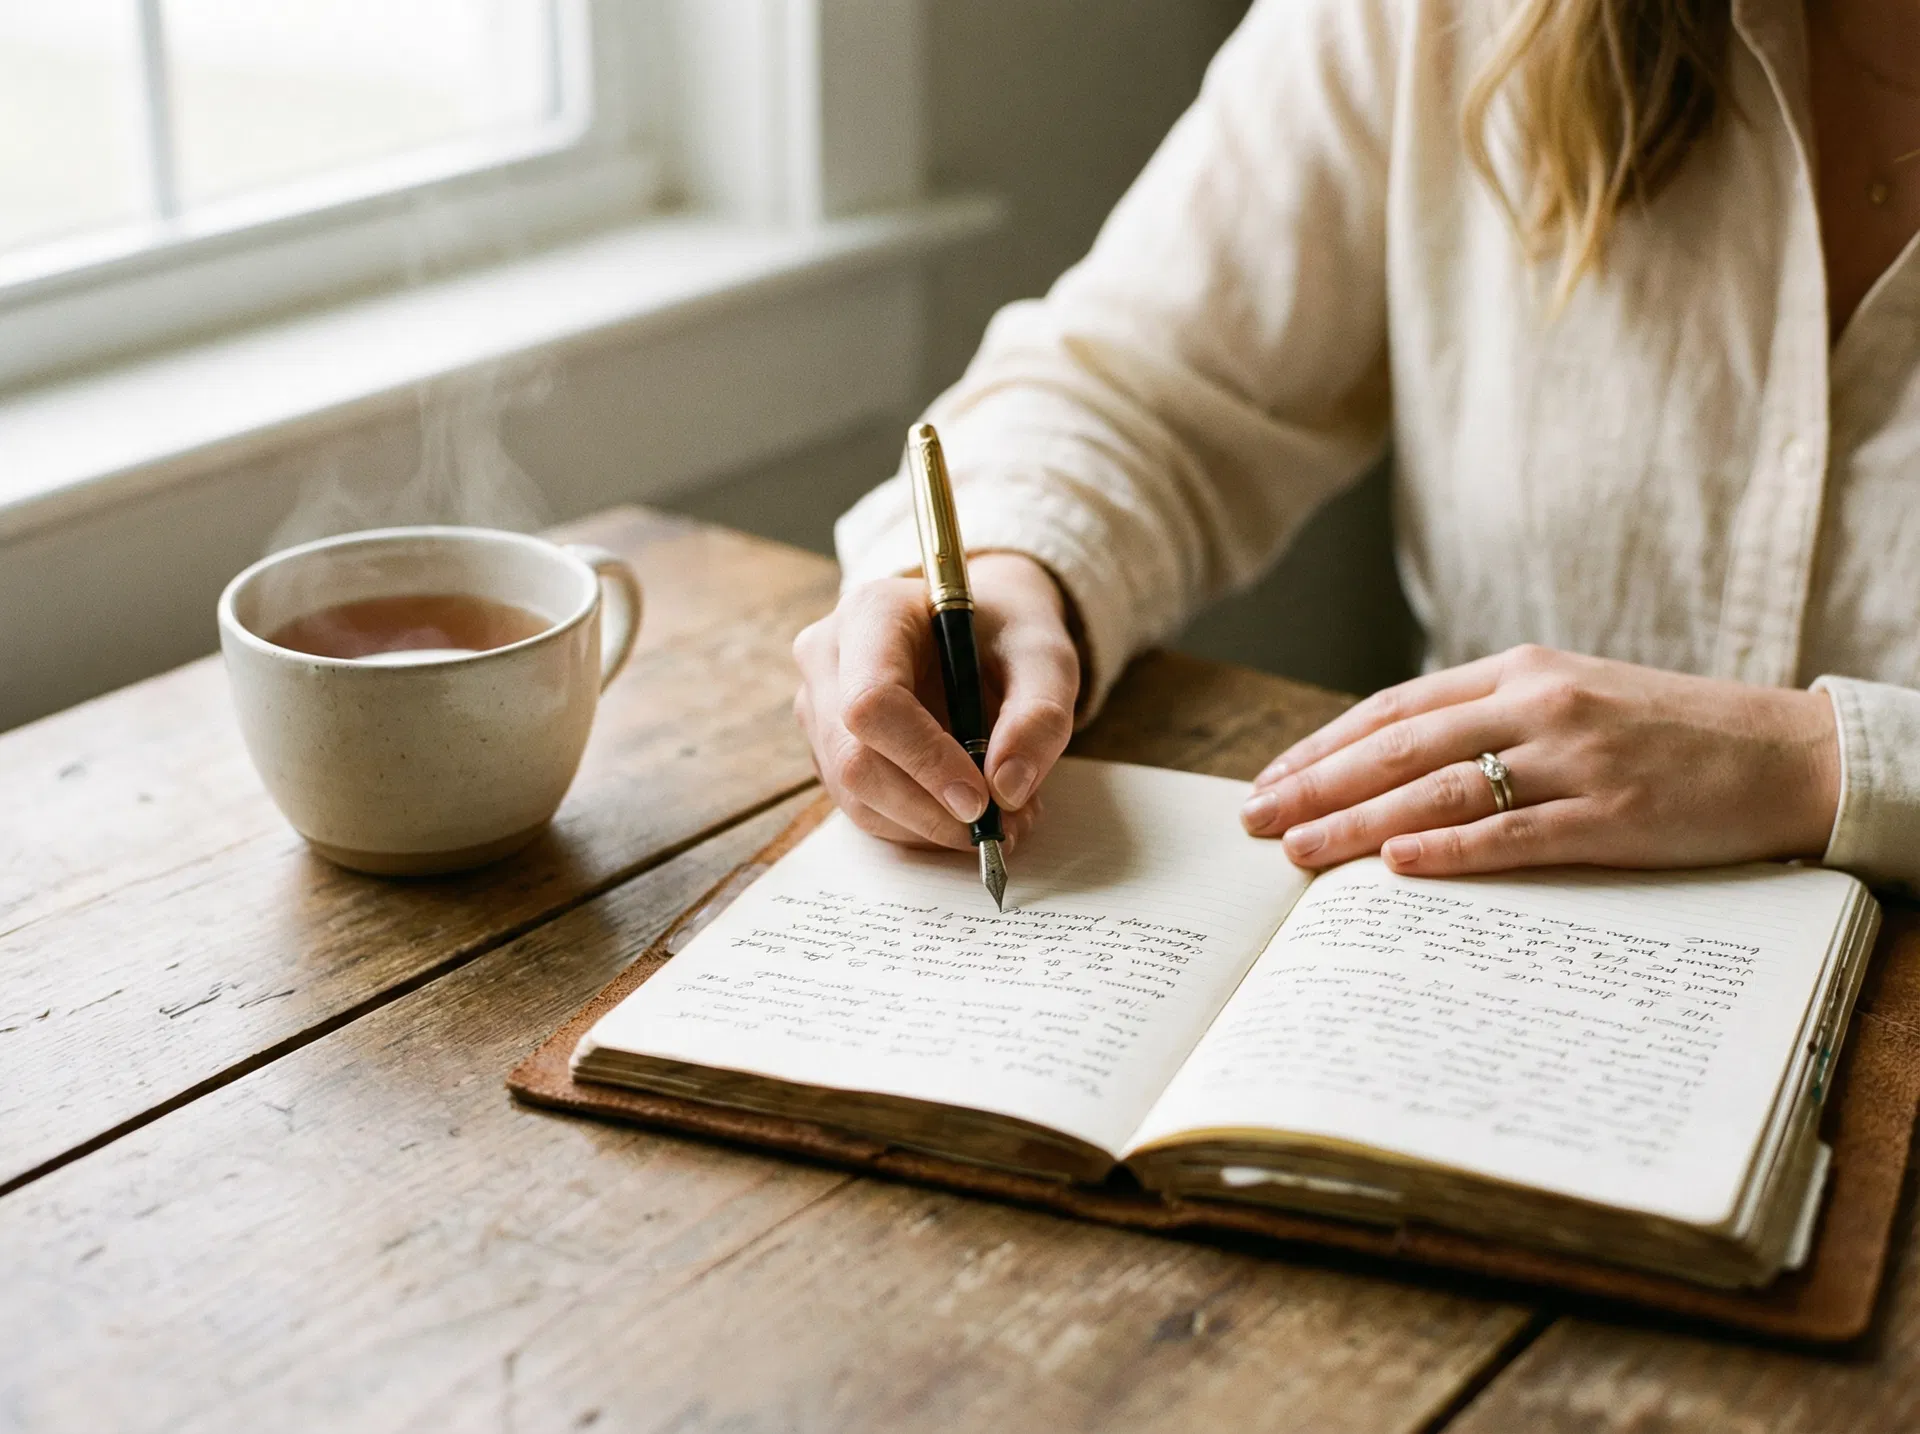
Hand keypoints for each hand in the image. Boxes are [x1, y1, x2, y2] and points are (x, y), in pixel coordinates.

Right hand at [792, 553, 1079, 848]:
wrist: (983, 627)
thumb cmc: (1009, 633)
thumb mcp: (1046, 659)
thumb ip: (1040, 716)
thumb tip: (1007, 790)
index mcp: (872, 614)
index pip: (872, 701)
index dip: (924, 760)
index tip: (982, 800)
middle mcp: (828, 658)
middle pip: (855, 760)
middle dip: (929, 810)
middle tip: (1002, 826)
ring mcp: (818, 707)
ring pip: (855, 796)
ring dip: (930, 826)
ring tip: (1001, 818)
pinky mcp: (828, 749)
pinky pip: (863, 806)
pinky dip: (919, 826)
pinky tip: (967, 812)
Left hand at [1240, 645, 1840, 875]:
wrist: (1785, 753)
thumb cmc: (1667, 733)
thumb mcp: (1572, 699)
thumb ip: (1490, 720)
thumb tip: (1392, 768)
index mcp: (1521, 672)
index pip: (1394, 709)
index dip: (1323, 745)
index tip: (1269, 779)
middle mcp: (1538, 705)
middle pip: (1399, 747)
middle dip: (1316, 785)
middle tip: (1255, 821)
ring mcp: (1576, 759)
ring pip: (1440, 790)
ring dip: (1358, 822)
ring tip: (1298, 851)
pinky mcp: (1612, 815)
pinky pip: (1514, 833)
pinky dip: (1449, 849)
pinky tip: (1394, 866)